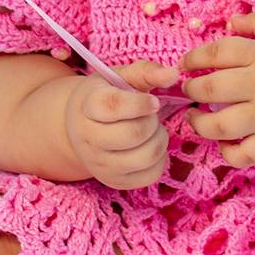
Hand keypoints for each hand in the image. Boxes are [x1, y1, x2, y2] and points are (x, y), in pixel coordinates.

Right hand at [64, 60, 178, 189]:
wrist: (82, 127)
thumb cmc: (107, 96)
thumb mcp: (120, 77)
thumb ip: (146, 71)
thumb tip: (172, 74)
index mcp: (87, 106)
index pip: (113, 107)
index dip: (140, 103)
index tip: (153, 101)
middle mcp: (88, 139)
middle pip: (134, 133)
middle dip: (152, 120)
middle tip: (149, 114)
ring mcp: (100, 165)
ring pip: (146, 156)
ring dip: (159, 139)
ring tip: (151, 129)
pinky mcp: (115, 182)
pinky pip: (152, 174)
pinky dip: (160, 158)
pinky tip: (149, 145)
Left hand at [179, 11, 254, 167]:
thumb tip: (231, 20)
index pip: (217, 53)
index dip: (194, 58)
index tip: (185, 64)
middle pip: (212, 88)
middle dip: (191, 89)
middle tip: (187, 89)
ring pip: (222, 124)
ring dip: (200, 123)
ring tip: (193, 118)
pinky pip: (248, 153)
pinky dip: (231, 153)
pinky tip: (222, 143)